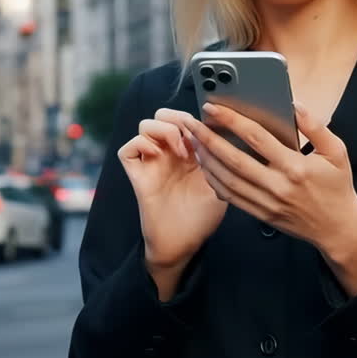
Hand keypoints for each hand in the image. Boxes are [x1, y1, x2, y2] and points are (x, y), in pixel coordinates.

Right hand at [118, 108, 227, 287]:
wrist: (183, 244)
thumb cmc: (202, 217)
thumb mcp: (221, 183)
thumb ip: (221, 159)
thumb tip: (228, 134)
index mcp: (188, 152)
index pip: (186, 118)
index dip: (196, 116)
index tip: (211, 128)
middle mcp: (168, 153)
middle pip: (163, 114)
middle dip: (178, 118)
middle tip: (193, 137)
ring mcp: (151, 162)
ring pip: (146, 125)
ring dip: (165, 132)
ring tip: (182, 152)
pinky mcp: (137, 174)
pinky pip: (128, 148)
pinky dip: (142, 145)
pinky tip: (159, 157)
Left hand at [162, 101, 356, 296]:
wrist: (338, 228)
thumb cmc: (337, 186)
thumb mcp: (336, 152)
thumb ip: (315, 126)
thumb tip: (293, 105)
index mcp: (295, 167)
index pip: (257, 138)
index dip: (232, 120)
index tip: (213, 107)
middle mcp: (277, 186)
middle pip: (234, 159)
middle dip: (209, 139)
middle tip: (192, 123)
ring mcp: (267, 202)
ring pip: (227, 180)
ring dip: (207, 159)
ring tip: (193, 141)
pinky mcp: (261, 214)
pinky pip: (231, 197)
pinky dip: (215, 182)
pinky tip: (206, 167)